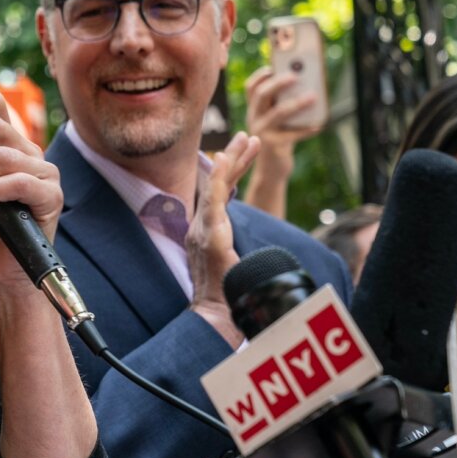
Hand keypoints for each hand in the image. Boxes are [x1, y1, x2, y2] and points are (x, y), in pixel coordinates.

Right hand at [186, 131, 259, 347]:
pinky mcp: (208, 234)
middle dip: (234, 160)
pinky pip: (213, 199)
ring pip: (216, 186)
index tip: (240, 155)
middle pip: (216, 186)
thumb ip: (241, 257)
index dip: (230, 175)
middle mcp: (199, 228)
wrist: (215, 319)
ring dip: (232, 160)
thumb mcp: (236, 272)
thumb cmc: (228, 302)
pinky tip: (226, 157)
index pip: (217, 197)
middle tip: (249, 138)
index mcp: (205, 235)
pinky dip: (220, 176)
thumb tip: (258, 253)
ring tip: (248, 139)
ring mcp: (202, 230)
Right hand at [244, 66, 321, 167]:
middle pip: (261, 95)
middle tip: (296, 76)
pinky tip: (319, 126)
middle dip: (279, 83)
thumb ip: (282, 106)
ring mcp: (262, 132)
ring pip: (278, 112)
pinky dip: (307, 129)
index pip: (251, 87)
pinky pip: (293, 134)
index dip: (261, 75)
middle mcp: (254, 119)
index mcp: (254, 110)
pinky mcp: (274, 146)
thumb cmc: (279, 140)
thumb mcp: (276, 122)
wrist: (271, 171)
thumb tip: (306, 87)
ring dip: (297, 103)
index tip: (274, 66)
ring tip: (313, 97)